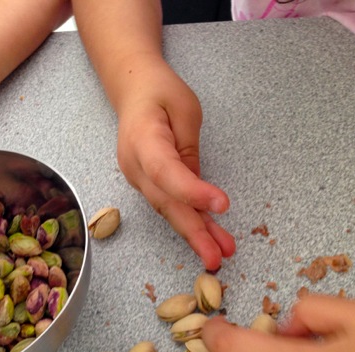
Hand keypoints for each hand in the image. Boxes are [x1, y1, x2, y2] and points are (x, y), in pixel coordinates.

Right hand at [116, 60, 234, 269]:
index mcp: (142, 140)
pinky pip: (168, 204)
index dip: (191, 191)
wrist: (132, 91)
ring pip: (167, 209)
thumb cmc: (160, 92)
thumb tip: (199, 191)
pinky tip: (210, 238)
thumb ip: (190, 149)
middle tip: (217, 257)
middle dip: (193, 231)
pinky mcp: (147, 183)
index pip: (166, 172)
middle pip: (165, 202)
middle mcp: (135, 166)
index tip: (222, 205)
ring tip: (220, 253)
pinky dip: (190, 221)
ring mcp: (138, 178)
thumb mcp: (185, 108)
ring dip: (194, 232)